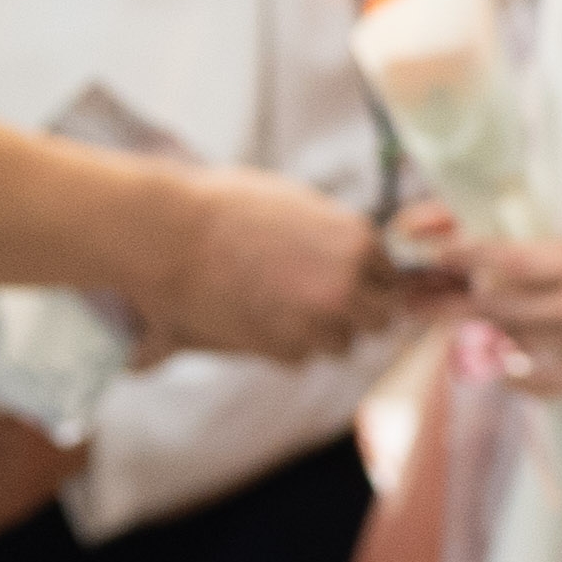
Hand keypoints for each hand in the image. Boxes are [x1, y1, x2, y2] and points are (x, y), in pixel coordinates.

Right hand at [154, 166, 410, 359]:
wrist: (171, 233)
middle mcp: (348, 284)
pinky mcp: (281, 347)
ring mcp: (317, 319)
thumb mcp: (298, 203)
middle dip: (353, 314)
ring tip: (279, 311)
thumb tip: (357, 254)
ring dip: (318, 334)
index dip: (367, 283)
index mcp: (358, 241)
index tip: (344, 283)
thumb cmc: (226, 208)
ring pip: (340, 344)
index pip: (390, 279)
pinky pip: (300, 358)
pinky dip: (282, 347)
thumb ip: (334, 234)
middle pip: (377, 319)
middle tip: (318, 304)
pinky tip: (256, 322)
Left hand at [457, 233, 561, 397]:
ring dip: (480, 336)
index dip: (473, 257)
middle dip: (450, 305)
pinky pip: (546, 383)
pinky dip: (519, 380)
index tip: (442, 256)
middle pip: (500, 308)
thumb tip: (517, 260)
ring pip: (516, 342)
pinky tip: (504, 375)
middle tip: (418, 302)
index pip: (515, 262)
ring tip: (456, 328)